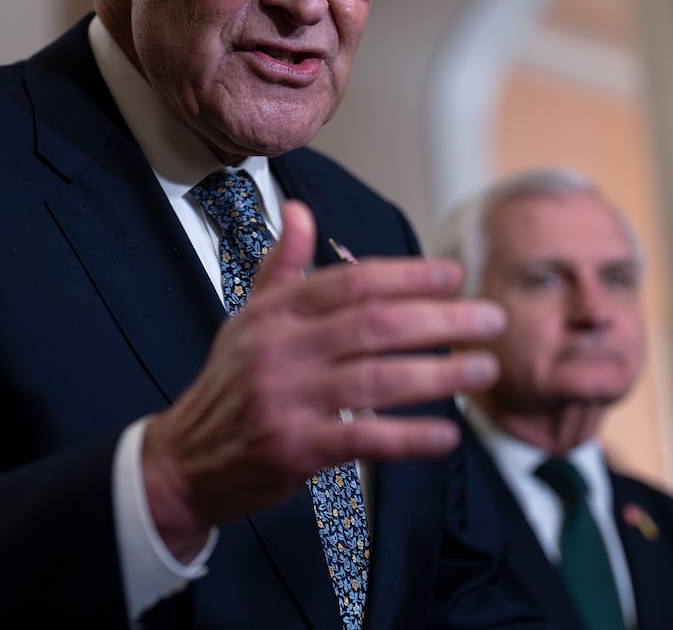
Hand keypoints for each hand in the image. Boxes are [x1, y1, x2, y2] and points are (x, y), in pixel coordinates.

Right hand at [141, 200, 503, 557]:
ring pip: (376, 378)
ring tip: (482, 368)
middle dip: (440, 319)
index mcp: (274, 313)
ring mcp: (287, 400)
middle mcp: (280, 350)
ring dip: (438, 373)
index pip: (349, 281)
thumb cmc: (230, 387)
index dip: (406, 275)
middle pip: (374, 324)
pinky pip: (362, 438)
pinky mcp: (295, 449)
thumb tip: (299, 210)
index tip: (452, 275)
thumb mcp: (247, 319)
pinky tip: (446, 434)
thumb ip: (282, 266)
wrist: (184, 461)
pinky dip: (408, 436)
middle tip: (489, 318)